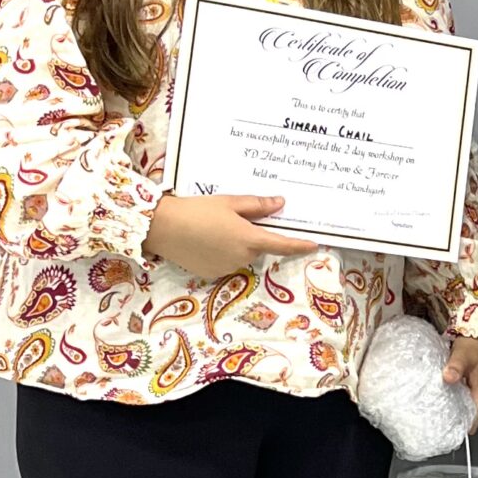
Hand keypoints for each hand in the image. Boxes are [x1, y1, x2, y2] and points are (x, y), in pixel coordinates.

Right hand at [145, 193, 316, 279]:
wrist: (163, 227)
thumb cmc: (197, 210)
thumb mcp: (229, 202)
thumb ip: (257, 206)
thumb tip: (280, 204)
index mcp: (250, 239)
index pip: (282, 245)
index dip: (299, 245)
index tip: (313, 245)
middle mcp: (242, 258)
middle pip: (257, 248)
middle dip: (251, 235)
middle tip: (231, 219)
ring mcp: (226, 269)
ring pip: (241, 256)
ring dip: (236, 245)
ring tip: (212, 228)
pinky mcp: (211, 274)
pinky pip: (225, 263)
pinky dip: (221, 254)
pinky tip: (204, 241)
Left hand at [442, 334, 477, 431]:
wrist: (477, 333)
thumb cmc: (475, 346)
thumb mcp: (464, 355)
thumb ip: (455, 367)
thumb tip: (448, 377)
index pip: (474, 419)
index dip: (461, 428)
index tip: (447, 434)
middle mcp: (477, 395)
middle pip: (466, 416)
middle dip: (452, 422)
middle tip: (434, 427)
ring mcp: (471, 390)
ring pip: (460, 407)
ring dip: (449, 410)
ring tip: (431, 416)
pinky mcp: (464, 385)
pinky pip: (456, 397)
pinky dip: (447, 399)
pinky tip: (435, 399)